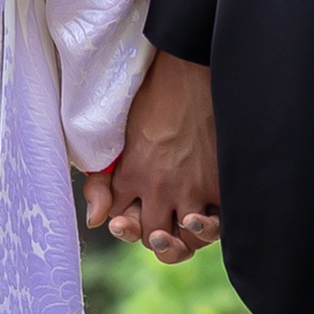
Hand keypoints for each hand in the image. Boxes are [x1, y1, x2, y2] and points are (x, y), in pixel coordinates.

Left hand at [83, 51, 219, 262]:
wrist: (192, 72)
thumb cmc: (155, 95)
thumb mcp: (118, 134)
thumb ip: (101, 180)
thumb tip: (94, 221)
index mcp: (130, 176)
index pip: (122, 223)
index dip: (127, 224)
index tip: (132, 213)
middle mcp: (158, 189)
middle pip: (153, 239)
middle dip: (155, 237)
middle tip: (161, 225)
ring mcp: (190, 189)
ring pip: (188, 241)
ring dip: (185, 238)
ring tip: (187, 223)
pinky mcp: (219, 184)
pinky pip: (218, 227)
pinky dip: (213, 228)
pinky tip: (209, 216)